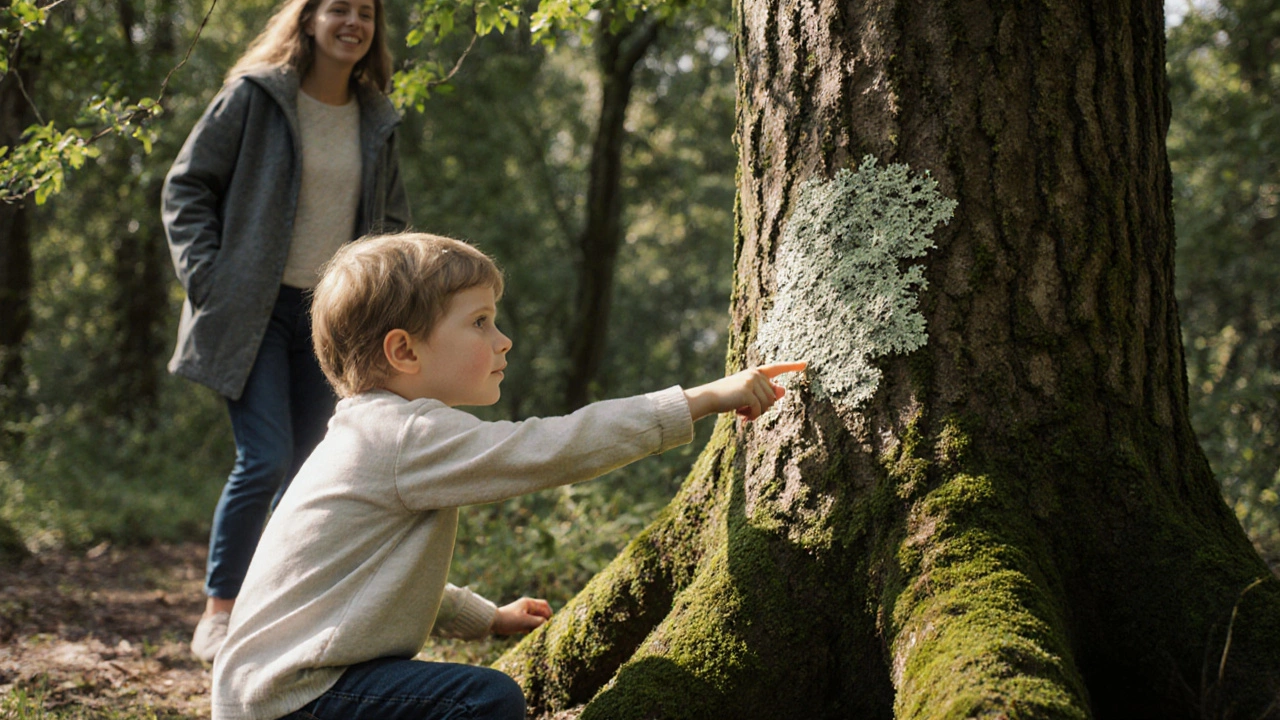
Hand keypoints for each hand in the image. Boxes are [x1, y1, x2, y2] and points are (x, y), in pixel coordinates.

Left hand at [490, 597, 552, 635]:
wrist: (493, 622)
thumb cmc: (509, 620)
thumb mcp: (525, 621)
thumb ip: (538, 621)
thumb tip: (546, 623)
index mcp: (529, 603)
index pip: (545, 605)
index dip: (549, 614)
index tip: (549, 624)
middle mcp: (527, 606)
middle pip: (541, 612)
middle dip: (544, 620)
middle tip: (544, 629)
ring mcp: (523, 613)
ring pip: (536, 618)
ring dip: (538, 625)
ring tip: (536, 632)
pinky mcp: (519, 620)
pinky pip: (530, 623)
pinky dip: (531, 628)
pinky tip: (529, 634)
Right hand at [683, 361, 806, 421]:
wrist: (708, 398)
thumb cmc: (728, 397)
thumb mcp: (749, 395)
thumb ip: (766, 393)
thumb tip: (783, 391)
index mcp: (756, 372)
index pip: (777, 368)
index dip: (792, 366)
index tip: (805, 364)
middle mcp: (755, 374)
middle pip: (773, 397)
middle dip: (761, 408)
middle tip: (744, 409)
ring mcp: (752, 382)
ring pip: (767, 404)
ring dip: (756, 413)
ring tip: (741, 411)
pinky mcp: (748, 392)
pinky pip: (759, 410)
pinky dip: (751, 416)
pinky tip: (740, 415)